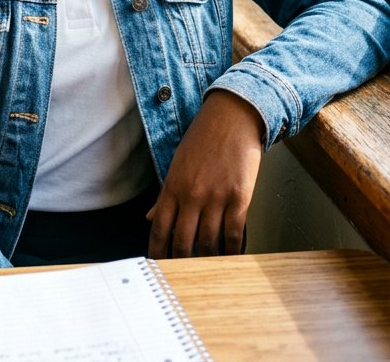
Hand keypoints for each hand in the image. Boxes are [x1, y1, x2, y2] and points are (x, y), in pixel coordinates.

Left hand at [147, 90, 263, 258]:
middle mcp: (192, 195)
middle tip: (184, 273)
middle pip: (183, 242)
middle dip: (182, 262)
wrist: (232, 116)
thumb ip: (165, 195)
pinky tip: (230, 256)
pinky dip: (231, 250)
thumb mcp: (178, 163)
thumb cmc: (203, 137)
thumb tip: (149, 218)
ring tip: (207, 267)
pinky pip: (233, 235)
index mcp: (173, 186)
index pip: (160, 228)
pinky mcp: (239, 198)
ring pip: (208, 242)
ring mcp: (216, 198)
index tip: (159, 266)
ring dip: (207, 259)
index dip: (158, 252)